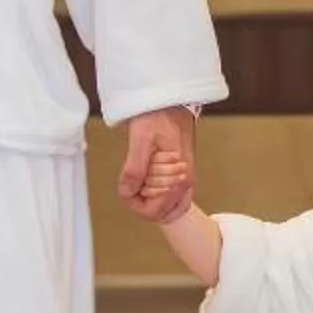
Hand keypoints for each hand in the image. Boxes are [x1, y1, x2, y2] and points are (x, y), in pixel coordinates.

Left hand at [119, 107, 196, 222]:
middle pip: (159, 212)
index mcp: (180, 178)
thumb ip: (134, 168)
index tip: (126, 187)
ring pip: (164, 205)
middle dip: (141, 197)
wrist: (170, 100)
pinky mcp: (180, 173)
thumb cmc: (158, 114)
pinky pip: (168, 194)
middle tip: (132, 176)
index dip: (135, 203)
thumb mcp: (140, 139)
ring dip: (147, 194)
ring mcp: (184, 178)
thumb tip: (127, 192)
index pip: (155, 212)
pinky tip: (145, 174)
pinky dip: (153, 188)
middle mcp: (186, 182)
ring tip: (141, 172)